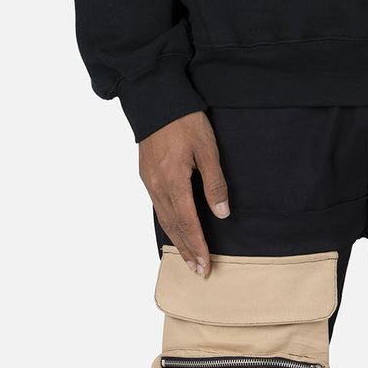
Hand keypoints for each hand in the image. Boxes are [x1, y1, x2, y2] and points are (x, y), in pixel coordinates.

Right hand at [138, 111, 229, 275]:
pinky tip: (173, 231)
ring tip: (187, 258)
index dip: (198, 246)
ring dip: (176, 241)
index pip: (188, 223)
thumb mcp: (207, 149)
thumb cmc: (184, 119)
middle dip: (187, 250)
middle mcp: (158, 186)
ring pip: (163, 219)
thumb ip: (215, 183)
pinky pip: (157, 207)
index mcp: (174, 181)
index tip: (206, 264)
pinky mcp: (146, 175)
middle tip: (198, 271)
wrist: (154, 97)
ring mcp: (149, 181)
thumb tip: (222, 214)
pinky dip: (166, 224)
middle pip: (173, 227)